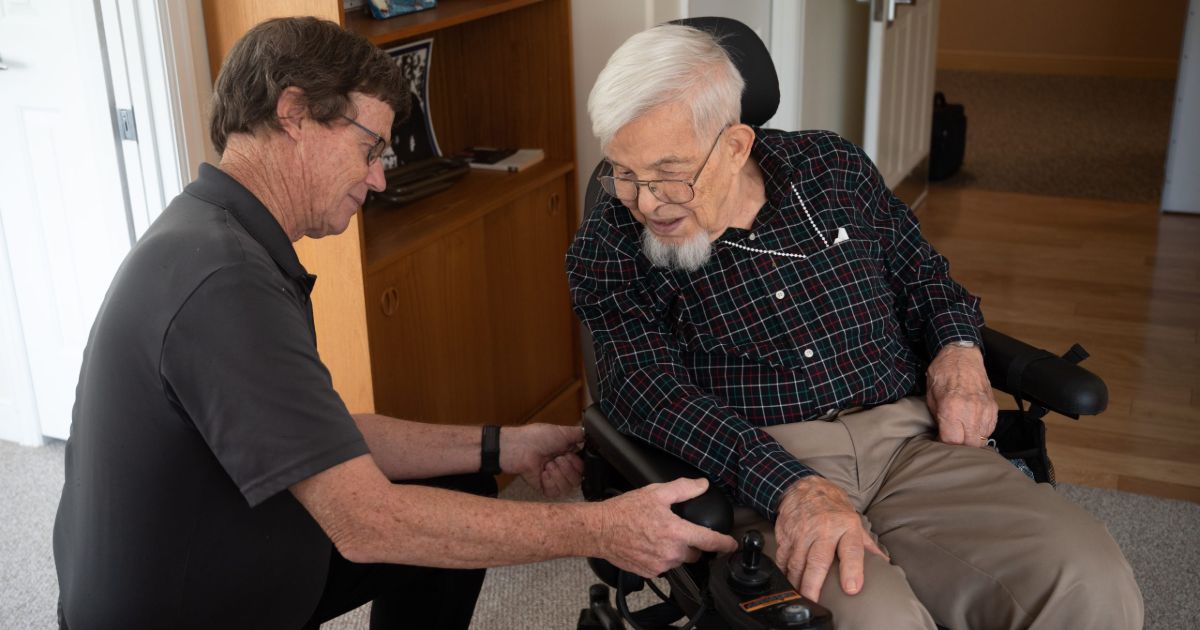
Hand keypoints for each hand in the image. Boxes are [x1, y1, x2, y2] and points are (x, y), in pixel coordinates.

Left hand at [499, 424, 584, 497]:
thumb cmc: (537, 437)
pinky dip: (551, 481)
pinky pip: (556, 492)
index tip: (569, 454)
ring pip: (568, 487)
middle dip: (567, 468)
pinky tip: (543, 473)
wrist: (519, 447)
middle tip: (556, 458)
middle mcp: (562, 469)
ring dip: (559, 474)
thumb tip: (592, 435)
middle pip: (577, 480)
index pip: (583, 468)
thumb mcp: (562, 431)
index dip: (578, 464)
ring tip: (548, 464)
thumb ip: (579, 434)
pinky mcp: (544, 488)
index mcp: (568, 456)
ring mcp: (553, 479)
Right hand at [595, 478, 738, 577]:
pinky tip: (648, 546)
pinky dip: (661, 557)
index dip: (724, 543)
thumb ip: (683, 488)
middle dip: (691, 543)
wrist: (599, 530)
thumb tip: (702, 485)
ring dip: (675, 551)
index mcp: (677, 532)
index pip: (709, 541)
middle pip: (694, 553)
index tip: (732, 544)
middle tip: (675, 530)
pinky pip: (663, 567)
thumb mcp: (656, 493)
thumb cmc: (625, 511)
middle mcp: (671, 552)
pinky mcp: (649, 572)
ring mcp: (660, 565)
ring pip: (679, 560)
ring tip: (657, 536)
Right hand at [774, 476, 887, 601]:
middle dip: (814, 583)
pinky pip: (783, 558)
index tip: (851, 589)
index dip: (852, 570)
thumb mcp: (854, 521)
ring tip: (801, 597)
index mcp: (846, 526)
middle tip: (815, 601)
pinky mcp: (786, 534)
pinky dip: (784, 572)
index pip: (851, 550)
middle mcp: (823, 529)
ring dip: (797, 582)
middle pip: (818, 560)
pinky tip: (788, 581)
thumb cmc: (833, 507)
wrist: (805, 487)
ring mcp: (802, 532)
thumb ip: (867, 545)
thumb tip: (886, 565)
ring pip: (797, 563)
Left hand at [926, 344, 997, 446]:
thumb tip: (941, 437)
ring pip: (982, 439)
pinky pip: (989, 429)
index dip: (945, 445)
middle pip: (970, 445)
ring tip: (961, 432)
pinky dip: (980, 431)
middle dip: (960, 446)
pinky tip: (970, 425)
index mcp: (952, 408)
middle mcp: (971, 411)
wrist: (961, 356)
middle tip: (951, 440)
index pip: (953, 442)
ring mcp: (985, 409)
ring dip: (971, 440)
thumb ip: (938, 420)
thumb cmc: (942, 373)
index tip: (940, 442)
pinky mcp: (993, 407)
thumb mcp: (931, 397)